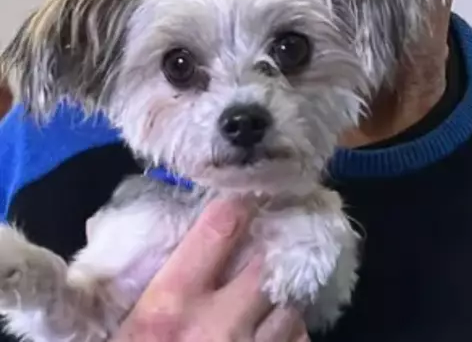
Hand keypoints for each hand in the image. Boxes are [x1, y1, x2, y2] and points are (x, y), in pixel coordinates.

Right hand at [115, 198, 307, 341]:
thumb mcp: (121, 333)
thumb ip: (148, 295)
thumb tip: (159, 254)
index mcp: (169, 305)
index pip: (219, 229)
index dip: (238, 206)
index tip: (247, 197)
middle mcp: (217, 322)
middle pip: (266, 262)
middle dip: (266, 255)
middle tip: (264, 248)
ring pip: (289, 305)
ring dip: (280, 302)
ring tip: (264, 304)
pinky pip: (297, 340)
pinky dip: (289, 336)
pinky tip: (271, 338)